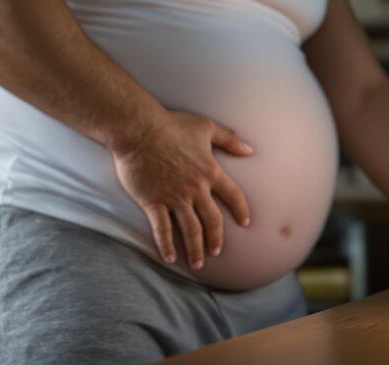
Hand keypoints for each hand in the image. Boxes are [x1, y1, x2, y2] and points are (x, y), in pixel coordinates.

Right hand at [110, 110, 252, 269]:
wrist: (138, 129)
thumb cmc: (172, 125)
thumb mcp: (207, 127)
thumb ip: (230, 139)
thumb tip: (250, 149)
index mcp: (210, 171)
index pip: (233, 196)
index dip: (241, 210)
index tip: (245, 223)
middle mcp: (196, 188)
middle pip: (213, 220)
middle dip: (216, 239)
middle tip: (216, 252)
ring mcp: (174, 197)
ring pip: (190, 229)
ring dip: (195, 249)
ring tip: (198, 263)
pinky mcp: (153, 201)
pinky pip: (162, 229)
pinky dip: (166, 245)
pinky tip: (170, 258)